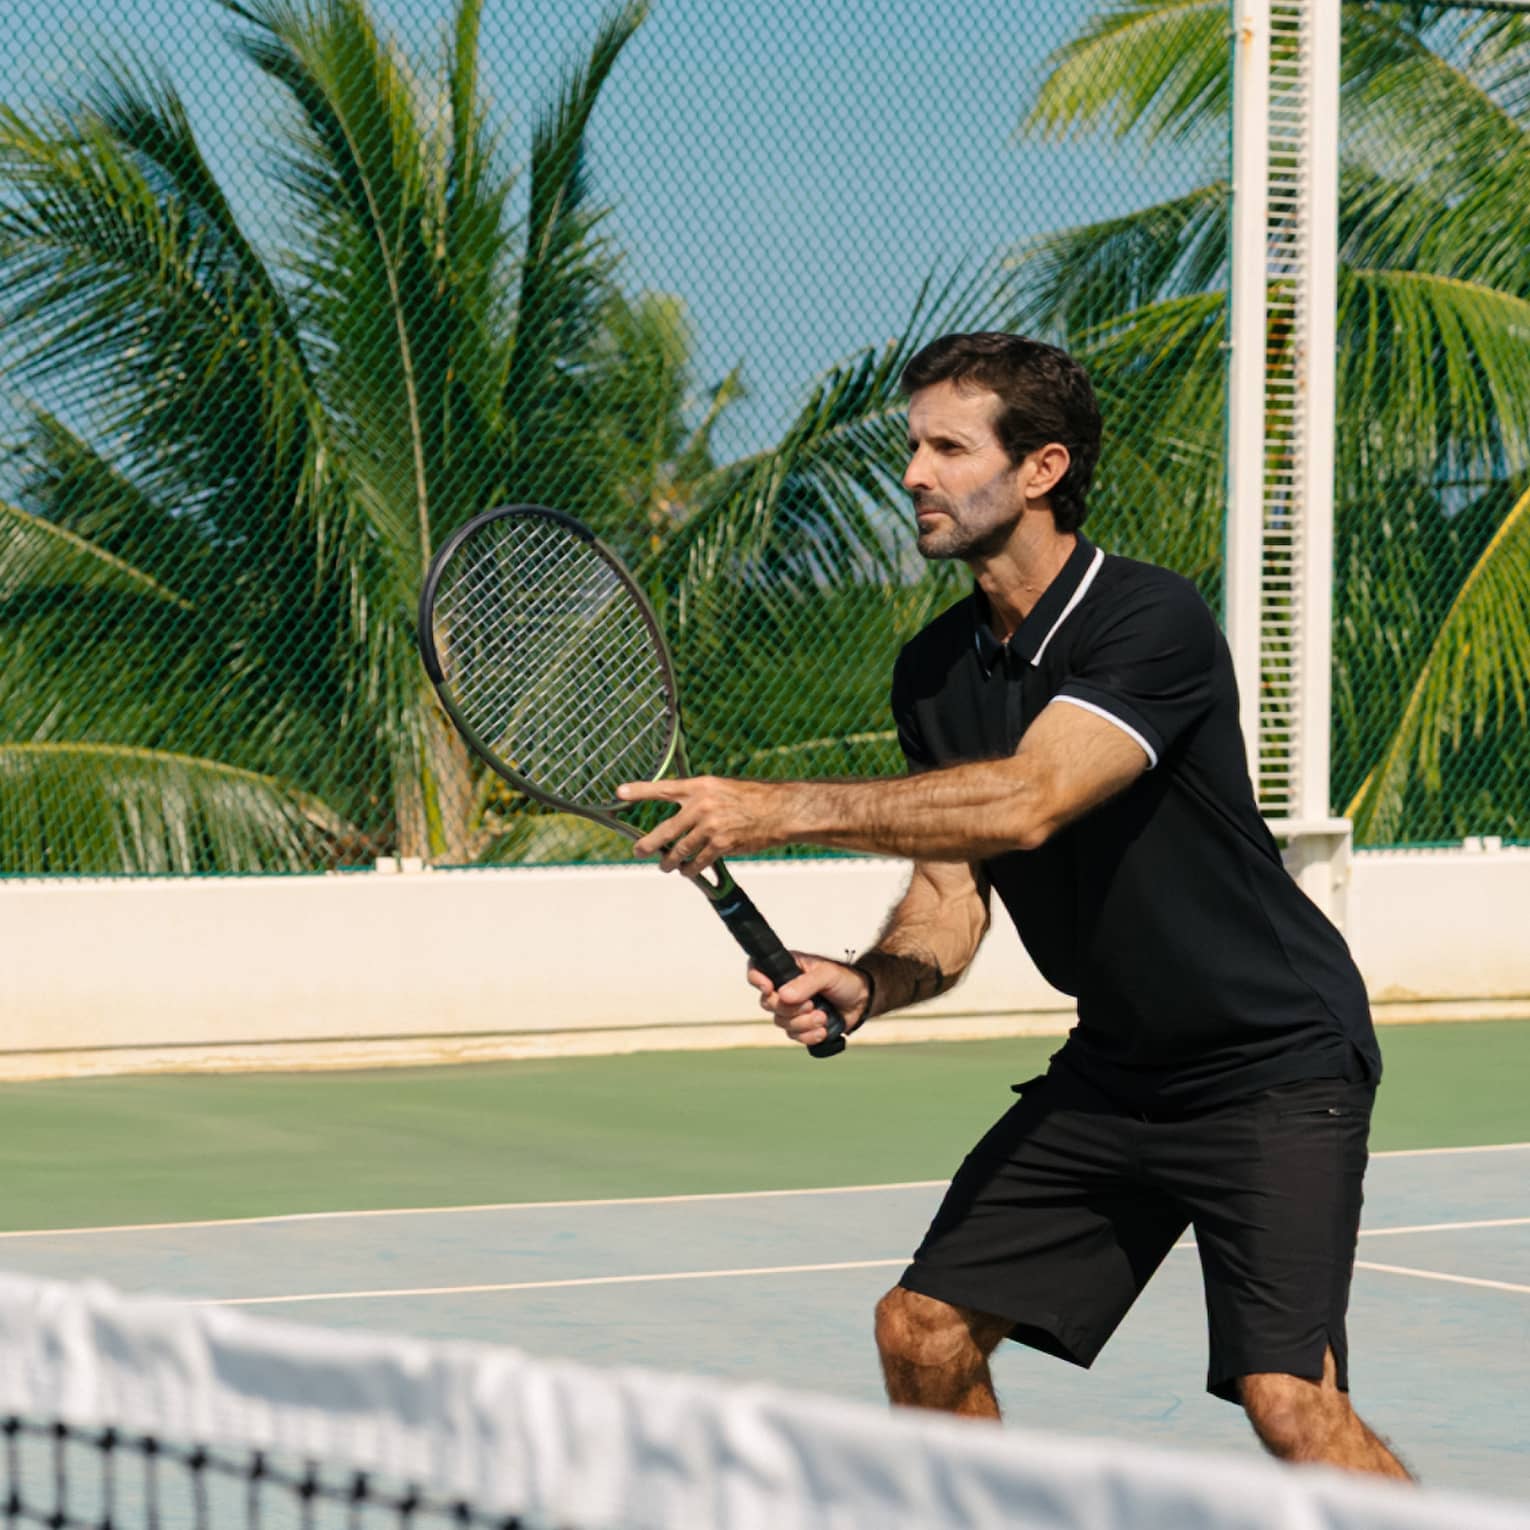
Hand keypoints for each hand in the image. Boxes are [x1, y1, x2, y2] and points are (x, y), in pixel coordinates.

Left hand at [616, 776, 788, 872]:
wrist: (779, 810)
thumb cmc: (751, 799)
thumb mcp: (721, 788)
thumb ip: (698, 799)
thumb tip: (680, 817)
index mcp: (699, 787)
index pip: (663, 788)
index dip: (639, 790)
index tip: (619, 793)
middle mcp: (701, 805)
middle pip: (665, 829)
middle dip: (648, 844)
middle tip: (638, 851)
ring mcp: (711, 826)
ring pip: (680, 851)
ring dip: (670, 862)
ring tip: (665, 866)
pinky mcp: (721, 844)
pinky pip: (698, 861)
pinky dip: (691, 869)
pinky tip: (687, 871)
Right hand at [748, 952, 871, 1047]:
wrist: (862, 1001)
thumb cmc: (845, 980)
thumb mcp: (827, 974)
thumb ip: (806, 983)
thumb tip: (783, 995)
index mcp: (786, 968)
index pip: (757, 969)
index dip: (756, 979)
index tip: (769, 988)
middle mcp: (784, 988)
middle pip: (767, 1002)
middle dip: (790, 1008)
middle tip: (812, 1004)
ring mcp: (791, 1008)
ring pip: (781, 1022)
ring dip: (803, 1023)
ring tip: (823, 1016)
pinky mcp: (800, 1025)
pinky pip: (793, 1035)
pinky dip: (808, 1035)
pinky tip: (823, 1029)